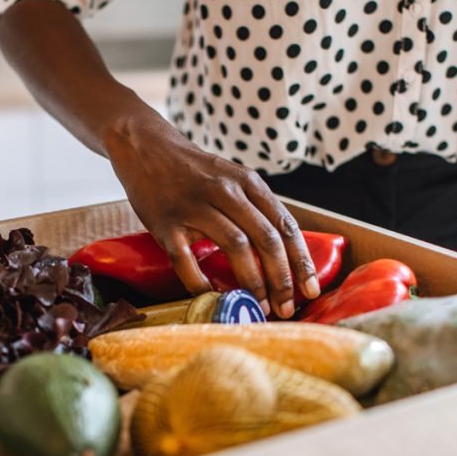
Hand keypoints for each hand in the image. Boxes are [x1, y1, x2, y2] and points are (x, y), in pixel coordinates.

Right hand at [102, 108, 319, 317]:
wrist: (146, 147)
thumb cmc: (194, 171)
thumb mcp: (232, 178)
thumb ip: (254, 209)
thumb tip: (280, 254)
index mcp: (247, 183)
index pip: (284, 225)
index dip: (301, 261)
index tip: (310, 289)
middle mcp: (225, 192)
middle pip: (265, 239)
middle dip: (281, 279)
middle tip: (286, 308)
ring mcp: (194, 206)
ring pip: (235, 247)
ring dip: (252, 283)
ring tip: (258, 307)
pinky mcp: (165, 222)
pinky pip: (186, 259)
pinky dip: (200, 282)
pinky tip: (210, 296)